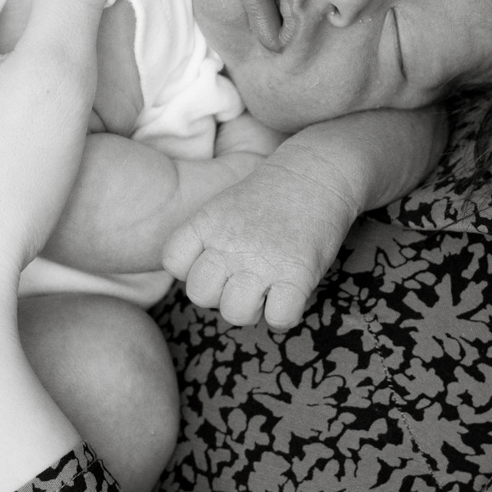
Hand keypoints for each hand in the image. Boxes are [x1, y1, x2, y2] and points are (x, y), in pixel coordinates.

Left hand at [161, 148, 361, 330]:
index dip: (192, 268)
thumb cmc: (271, 194)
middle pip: (200, 294)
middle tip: (242, 279)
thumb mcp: (224, 205)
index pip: (174, 262)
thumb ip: (208, 238)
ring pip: (234, 313)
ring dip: (251, 308)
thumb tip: (206, 280)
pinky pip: (278, 319)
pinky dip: (283, 315)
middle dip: (219, 294)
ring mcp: (262, 261)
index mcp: (208, 222)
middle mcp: (229, 243)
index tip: (215, 259)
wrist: (317, 172)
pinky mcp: (297, 275)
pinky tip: (290, 295)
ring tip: (266, 289)